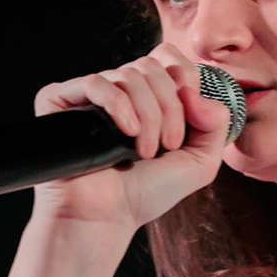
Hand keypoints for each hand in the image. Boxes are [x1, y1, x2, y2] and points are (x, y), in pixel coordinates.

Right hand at [29, 43, 230, 231]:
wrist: (105, 219)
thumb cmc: (145, 193)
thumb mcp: (199, 162)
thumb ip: (216, 124)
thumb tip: (196, 91)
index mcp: (148, 96)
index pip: (168, 58)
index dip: (185, 77)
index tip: (191, 115)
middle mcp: (118, 91)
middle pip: (152, 67)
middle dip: (169, 107)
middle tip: (168, 145)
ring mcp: (89, 96)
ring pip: (128, 75)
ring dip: (148, 114)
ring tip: (145, 151)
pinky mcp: (60, 101)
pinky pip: (94, 82)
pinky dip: (117, 105)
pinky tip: (125, 133)